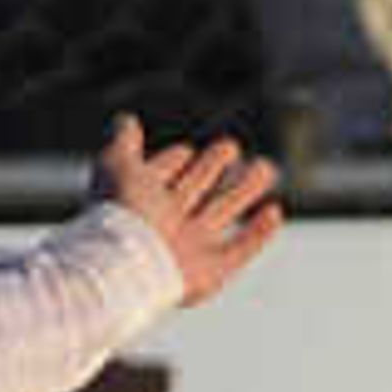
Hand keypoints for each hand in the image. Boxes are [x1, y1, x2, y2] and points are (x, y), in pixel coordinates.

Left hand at [95, 115, 281, 299]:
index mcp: (143, 199)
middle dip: (214, 166)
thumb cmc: (120, 213)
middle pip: (196, 189)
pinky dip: (259, 234)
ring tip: (266, 167)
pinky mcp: (208, 273)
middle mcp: (166, 223)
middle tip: (231, 146)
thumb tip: (125, 118)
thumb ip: (124, 141)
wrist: (125, 263)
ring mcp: (188, 247)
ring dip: (245, 190)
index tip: (184, 152)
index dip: (174, 160)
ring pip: (222, 212)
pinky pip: (238, 252)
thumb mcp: (117, 166)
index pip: (165, 174)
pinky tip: (275, 211)